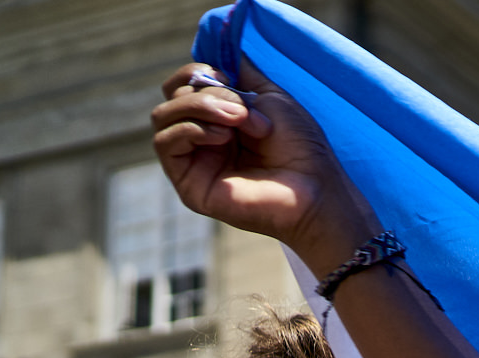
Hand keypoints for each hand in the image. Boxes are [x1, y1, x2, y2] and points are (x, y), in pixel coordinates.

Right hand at [151, 62, 376, 269]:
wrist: (315, 188)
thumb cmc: (301, 147)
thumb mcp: (270, 98)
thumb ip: (241, 75)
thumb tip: (217, 48)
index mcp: (218, 118)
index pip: (182, 84)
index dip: (198, 72)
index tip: (228, 77)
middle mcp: (201, 140)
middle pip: (172, 95)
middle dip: (209, 94)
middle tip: (245, 111)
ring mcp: (193, 162)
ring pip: (163, 116)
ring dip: (201, 108)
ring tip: (240, 121)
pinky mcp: (189, 185)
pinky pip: (165, 143)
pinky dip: (191, 130)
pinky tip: (222, 137)